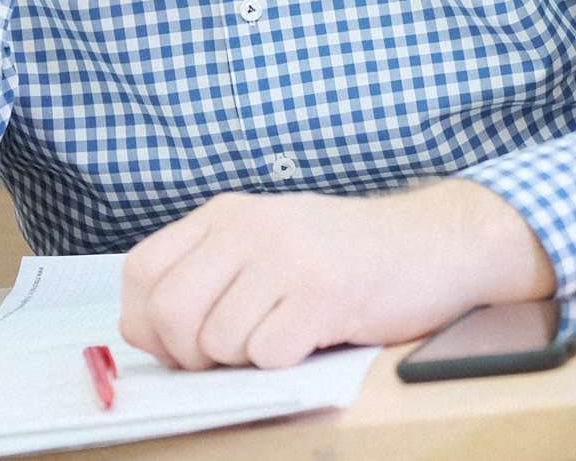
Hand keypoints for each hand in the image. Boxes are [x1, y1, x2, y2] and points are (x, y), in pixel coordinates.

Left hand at [118, 179, 556, 370]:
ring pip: (217, 342)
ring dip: (246, 360)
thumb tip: (142, 330)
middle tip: (231, 356)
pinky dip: (285, 363)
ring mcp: (287, 257)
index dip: (148, 322)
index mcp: (227, 213)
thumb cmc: (346, 255)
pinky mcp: (324, 293)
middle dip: (191, 354)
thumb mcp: (266, 244)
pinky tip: (314, 337)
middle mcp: (250, 226)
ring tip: (285, 336)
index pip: (141, 272)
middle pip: (168, 312)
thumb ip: (206, 274)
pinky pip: (269, 355)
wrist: (435, 242)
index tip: (180, 342)